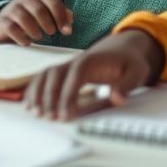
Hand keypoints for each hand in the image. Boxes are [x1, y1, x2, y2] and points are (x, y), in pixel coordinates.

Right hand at [0, 0, 73, 45]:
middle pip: (39, 10)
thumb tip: (69, 22)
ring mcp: (12, 8)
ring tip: (39, 36)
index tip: (66, 32)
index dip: (61, 18)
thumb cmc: (33, 16)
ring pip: (25, 19)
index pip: (53, 2)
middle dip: (48, 24)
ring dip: (35, 31)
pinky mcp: (3, 20)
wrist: (6, 19)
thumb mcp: (48, 12)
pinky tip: (27, 42)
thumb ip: (61, 14)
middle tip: (52, 33)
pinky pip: (13, 29)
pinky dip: (22, 38)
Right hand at [24, 30, 164, 120]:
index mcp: (91, 60)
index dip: (68, 95)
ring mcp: (67, 66)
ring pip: (45, 75)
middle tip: (49, 118)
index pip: (75, 76)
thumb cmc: (130, 61)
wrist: (124, 48)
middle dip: (49, 97)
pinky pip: (44, 78)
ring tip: (35, 113)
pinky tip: (29, 104)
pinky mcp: (64, 72)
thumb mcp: (137, 72)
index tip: (66, 114)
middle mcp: (75, 61)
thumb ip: (127, 85)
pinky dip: (34, 89)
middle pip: (55, 75)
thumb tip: (117, 98)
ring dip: (37, 93)